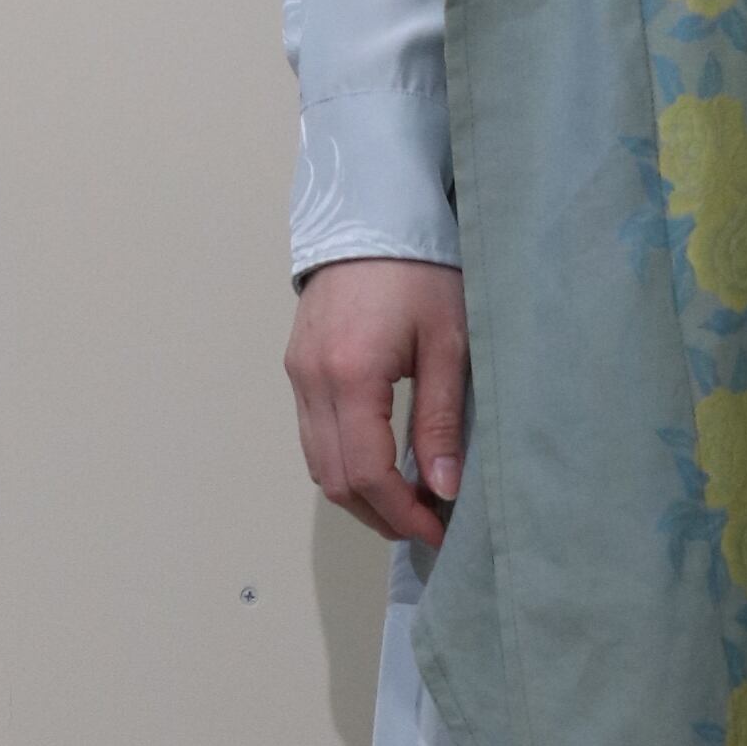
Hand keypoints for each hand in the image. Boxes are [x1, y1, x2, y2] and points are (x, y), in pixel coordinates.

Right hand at [285, 257, 469, 550]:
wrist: (373, 214)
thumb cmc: (421, 270)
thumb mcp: (449, 344)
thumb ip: (441, 420)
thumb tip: (444, 488)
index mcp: (350, 375)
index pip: (366, 473)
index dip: (401, 513)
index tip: (438, 530)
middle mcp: (312, 381)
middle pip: (334, 479)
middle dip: (379, 514)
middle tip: (427, 524)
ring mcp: (298, 375)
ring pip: (317, 464)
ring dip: (360, 494)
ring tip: (410, 501)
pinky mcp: (298, 367)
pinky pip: (313, 436)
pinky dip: (344, 463)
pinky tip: (383, 465)